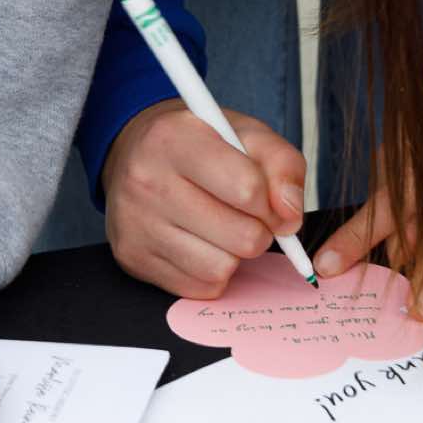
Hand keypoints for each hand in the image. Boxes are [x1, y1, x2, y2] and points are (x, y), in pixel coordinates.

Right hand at [103, 100, 307, 298]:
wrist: (133, 155)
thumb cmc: (198, 145)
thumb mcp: (246, 134)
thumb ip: (283, 165)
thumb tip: (290, 216)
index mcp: (175, 139)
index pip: (247, 189)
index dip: (274, 203)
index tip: (271, 202)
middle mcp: (147, 182)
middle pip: (241, 237)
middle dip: (258, 232)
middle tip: (248, 217)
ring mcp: (136, 225)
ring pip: (221, 269)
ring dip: (234, 254)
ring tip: (221, 228)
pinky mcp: (134, 259)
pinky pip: (200, 287)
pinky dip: (211, 271)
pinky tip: (200, 244)